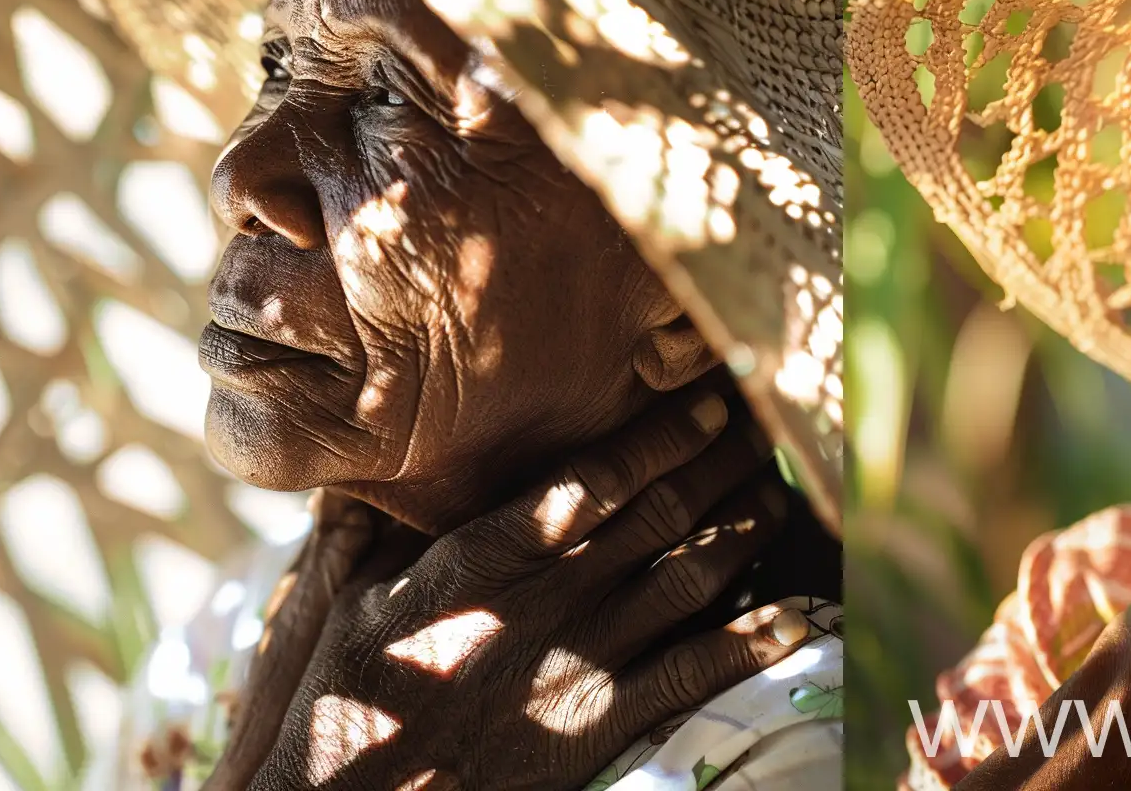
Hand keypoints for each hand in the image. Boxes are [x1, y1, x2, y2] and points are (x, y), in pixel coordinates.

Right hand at [244, 380, 808, 790]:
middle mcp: (543, 601)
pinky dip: (748, 641)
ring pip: (685, 577)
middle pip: (656, 512)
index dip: (660, 433)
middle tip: (760, 427)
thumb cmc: (337, 706)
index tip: (706, 401)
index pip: (592, 476)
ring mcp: (576, 666)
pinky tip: (793, 613)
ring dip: (741, 528)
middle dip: (717, 463)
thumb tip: (384, 457)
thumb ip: (381, 525)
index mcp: (483, 558)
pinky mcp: (595, 729)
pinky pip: (689, 675)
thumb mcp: (344, 599)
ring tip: (777, 492)